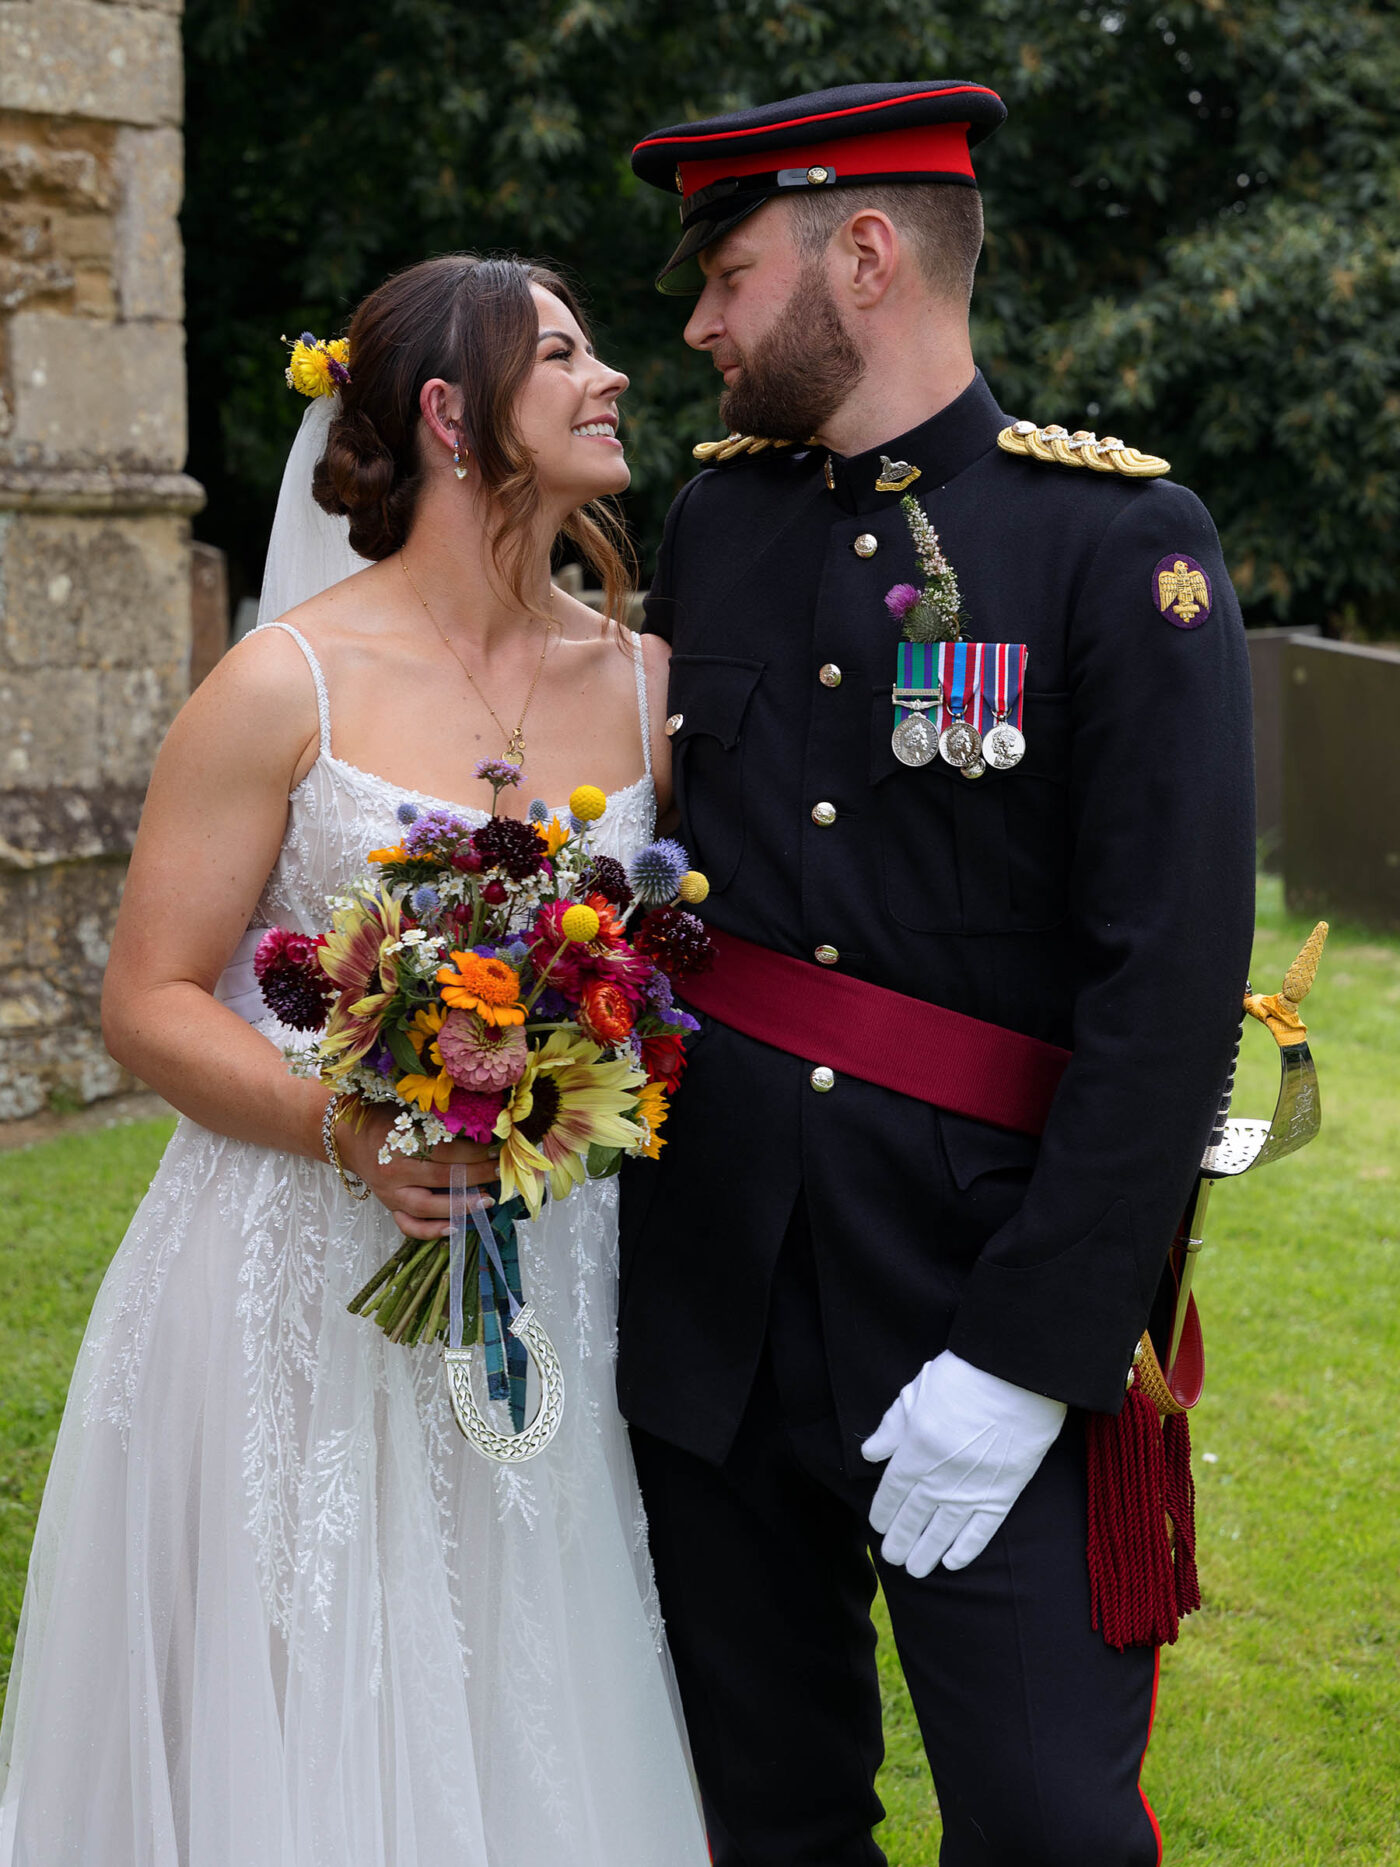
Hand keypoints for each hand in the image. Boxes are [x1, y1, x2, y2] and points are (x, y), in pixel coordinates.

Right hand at [336, 1104, 497, 1238]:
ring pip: (427, 1208)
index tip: (497, 1151)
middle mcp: (394, 1172)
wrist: (347, 1136)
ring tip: (487, 1201)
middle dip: (476, 1176)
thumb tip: (481, 1129)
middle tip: (500, 1173)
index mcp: (400, 1142)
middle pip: (442, 1178)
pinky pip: (408, 1226)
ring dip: (460, 1206)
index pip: (445, 1151)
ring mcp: (389, 1193)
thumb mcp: (410, 1111)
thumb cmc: (384, 1118)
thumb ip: (438, 1121)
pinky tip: (455, 1228)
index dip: (475, 1152)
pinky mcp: (388, 1206)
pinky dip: (431, 1231)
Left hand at [861, 1350, 1066, 1577]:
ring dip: (926, 1553)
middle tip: (891, 1558)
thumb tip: (871, 1453)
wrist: (1017, 1377)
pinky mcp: (1003, 1493)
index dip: (882, 1511)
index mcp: (915, 1450)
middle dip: (900, 1540)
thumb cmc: (963, 1376)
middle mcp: (939, 1477)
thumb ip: (892, 1426)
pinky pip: (981, 1531)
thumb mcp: (916, 1392)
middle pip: (913, 1518)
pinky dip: (966, 1549)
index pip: (891, 1491)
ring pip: (942, 1532)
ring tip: (915, 1569)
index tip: (877, 1525)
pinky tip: (953, 1562)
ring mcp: (971, 1489)